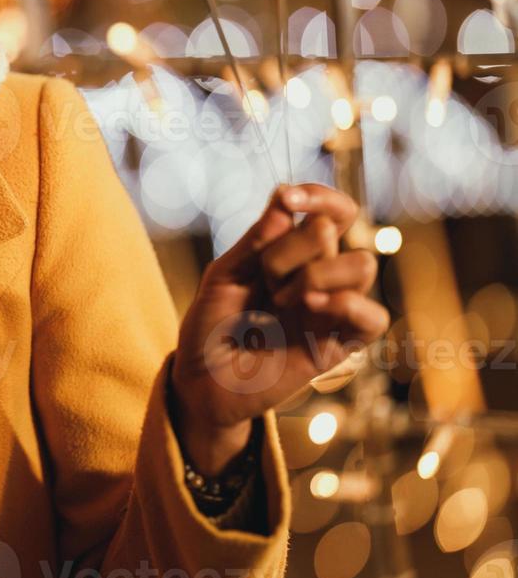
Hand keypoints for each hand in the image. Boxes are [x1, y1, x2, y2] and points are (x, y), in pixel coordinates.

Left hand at [170, 184, 389, 473]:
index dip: (319, 197)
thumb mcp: (224, 276)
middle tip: (264, 279)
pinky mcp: (341, 344)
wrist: (203, 380)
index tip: (288, 198)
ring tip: (282, 300)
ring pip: (363, 264)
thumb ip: (256, 242)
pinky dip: (347, 303)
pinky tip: (310, 307)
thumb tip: (284, 200)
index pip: (330, 212)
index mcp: (294, 254)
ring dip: (316, 274)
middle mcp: (319, 275)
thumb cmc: (212, 326)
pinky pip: (373, 316)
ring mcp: (332, 309)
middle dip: (292, 247)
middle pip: (335, 230)